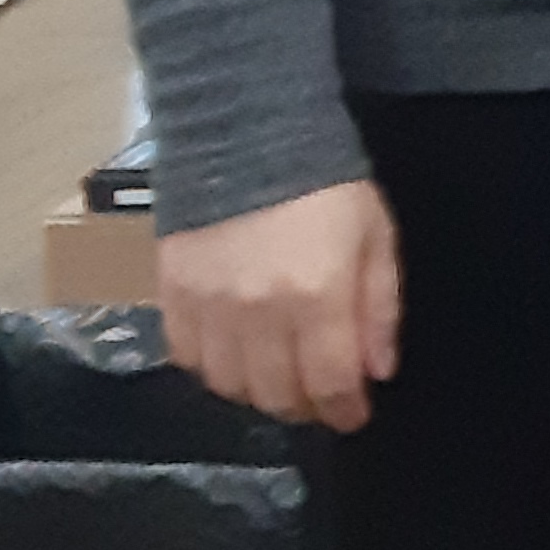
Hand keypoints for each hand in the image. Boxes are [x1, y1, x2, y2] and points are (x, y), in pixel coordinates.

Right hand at [156, 177, 401, 433]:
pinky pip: (187, 358)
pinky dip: (213, 370)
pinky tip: (235, 357)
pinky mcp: (171, 295)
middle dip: (305, 406)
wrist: (248, 135)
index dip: (344, 410)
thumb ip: (379, 309)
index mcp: (316, 297)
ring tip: (279, 379)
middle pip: (276, 394)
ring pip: (229, 386)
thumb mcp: (376, 237)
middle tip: (320, 398)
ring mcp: (208, 307)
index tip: (354, 415)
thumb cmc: (327, 184)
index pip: (328, 383)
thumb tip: (377, 371)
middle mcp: (258, 313)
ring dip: (259, 393)